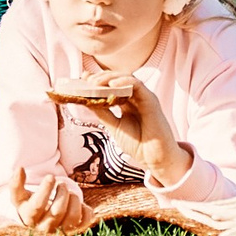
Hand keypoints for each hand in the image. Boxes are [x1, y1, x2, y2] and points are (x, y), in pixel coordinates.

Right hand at [10, 168, 88, 235]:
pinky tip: (79, 204)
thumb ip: (16, 183)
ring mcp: (60, 230)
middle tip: (62, 183)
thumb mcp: (19, 195)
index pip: (37, 205)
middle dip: (62, 193)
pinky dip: (86, 210)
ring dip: (74, 200)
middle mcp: (44, 227)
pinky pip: (85, 222)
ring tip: (70, 192)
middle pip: (57, 212)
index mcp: (29, 217)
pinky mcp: (75, 230)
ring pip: (72, 218)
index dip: (45, 190)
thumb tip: (20, 168)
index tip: (50, 176)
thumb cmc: (30, 203)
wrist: (39, 220)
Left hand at [83, 73, 194, 189]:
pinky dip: (124, 81)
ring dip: (108, 78)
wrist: (153, 158)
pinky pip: (137, 85)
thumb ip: (102, 112)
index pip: (110, 86)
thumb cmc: (137, 143)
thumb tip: (85, 99)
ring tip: (94, 82)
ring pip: (125, 78)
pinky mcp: (151, 100)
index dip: (96, 81)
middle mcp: (135, 97)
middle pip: (116, 80)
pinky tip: (112, 84)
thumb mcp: (114, 126)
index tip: (81, 80)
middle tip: (85, 81)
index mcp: (126, 103)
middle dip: (99, 78)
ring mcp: (143, 97)